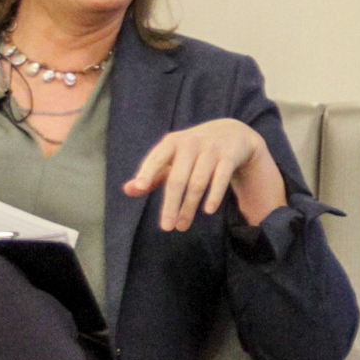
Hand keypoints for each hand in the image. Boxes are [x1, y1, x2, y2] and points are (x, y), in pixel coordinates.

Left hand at [123, 117, 281, 231]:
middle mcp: (190, 144)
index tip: (141, 187)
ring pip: (198, 182)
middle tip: (166, 228)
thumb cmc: (194, 151)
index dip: (148, 171)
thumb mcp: (172, 158)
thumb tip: (128, 190)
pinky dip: (215, 195)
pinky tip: (208, 211)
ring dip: (189, 206)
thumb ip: (152, 174)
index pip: (157, 158)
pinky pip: (221, 178)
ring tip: (182, 225)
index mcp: (172, 142)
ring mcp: (211, 149)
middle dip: (171, 204)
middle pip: (178, 178)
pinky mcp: (229, 156)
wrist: (231, 132)